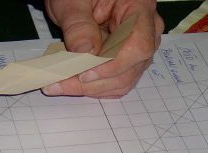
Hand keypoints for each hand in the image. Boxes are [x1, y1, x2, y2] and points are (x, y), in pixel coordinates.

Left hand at [43, 0, 163, 97]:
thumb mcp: (72, 0)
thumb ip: (78, 25)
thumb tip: (85, 54)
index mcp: (140, 8)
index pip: (138, 46)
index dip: (114, 65)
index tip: (86, 74)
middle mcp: (146, 31)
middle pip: (130, 68)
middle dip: (95, 82)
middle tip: (61, 83)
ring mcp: (138, 48)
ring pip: (123, 80)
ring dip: (92, 88)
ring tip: (61, 84)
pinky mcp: (125, 60)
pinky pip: (115, 81)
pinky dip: (94, 86)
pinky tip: (71, 83)